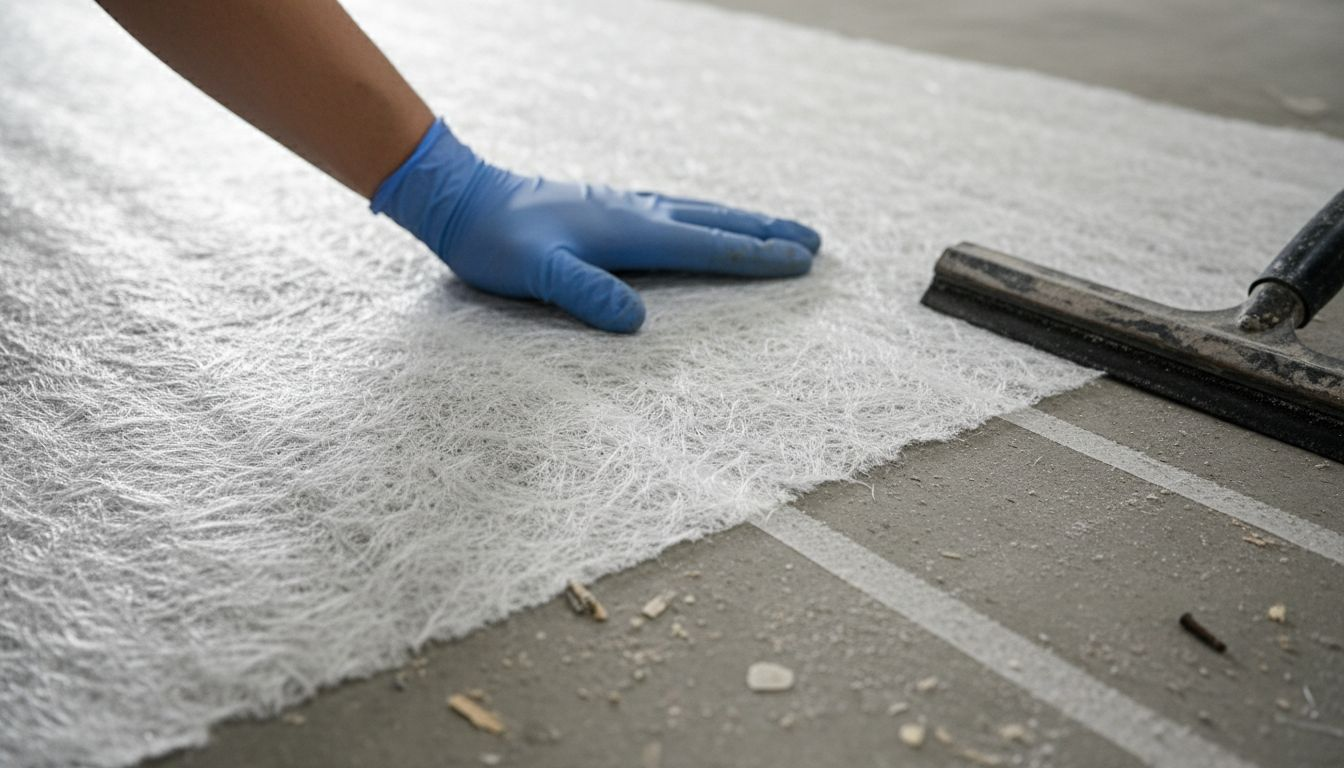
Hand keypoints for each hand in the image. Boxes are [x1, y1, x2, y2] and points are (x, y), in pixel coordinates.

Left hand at [372, 120, 821, 331]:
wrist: (464, 199)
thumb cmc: (496, 242)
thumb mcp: (536, 274)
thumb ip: (584, 293)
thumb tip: (637, 321)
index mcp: (629, 230)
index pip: (707, 245)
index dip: (756, 255)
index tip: (801, 261)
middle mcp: (635, 212)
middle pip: (716, 220)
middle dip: (767, 232)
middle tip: (815, 242)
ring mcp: (624, 205)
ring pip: (699, 212)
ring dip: (743, 221)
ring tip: (778, 229)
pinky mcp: (609, 207)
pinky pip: (677, 212)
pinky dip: (707, 218)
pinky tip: (705, 223)